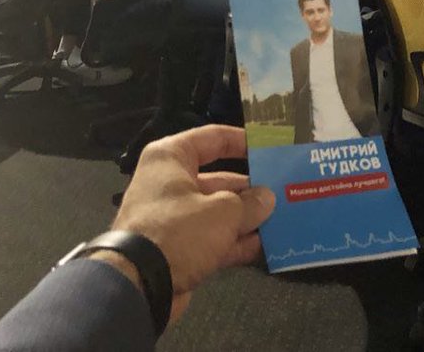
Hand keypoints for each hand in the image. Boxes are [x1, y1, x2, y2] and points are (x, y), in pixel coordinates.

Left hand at [111, 125, 274, 323]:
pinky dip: (235, 242)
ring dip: (247, 218)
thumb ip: (249, 203)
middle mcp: (170, 183)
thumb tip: (267, 198)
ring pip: (218, 212)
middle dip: (251, 189)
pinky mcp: (178, 248)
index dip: (243, 141)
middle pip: (220, 179)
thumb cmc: (177, 231)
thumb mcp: (221, 212)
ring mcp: (173, 217)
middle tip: (285, 193)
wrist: (138, 285)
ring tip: (281, 220)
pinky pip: (212, 239)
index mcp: (172, 158)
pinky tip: (264, 246)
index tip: (270, 149)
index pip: (213, 138)